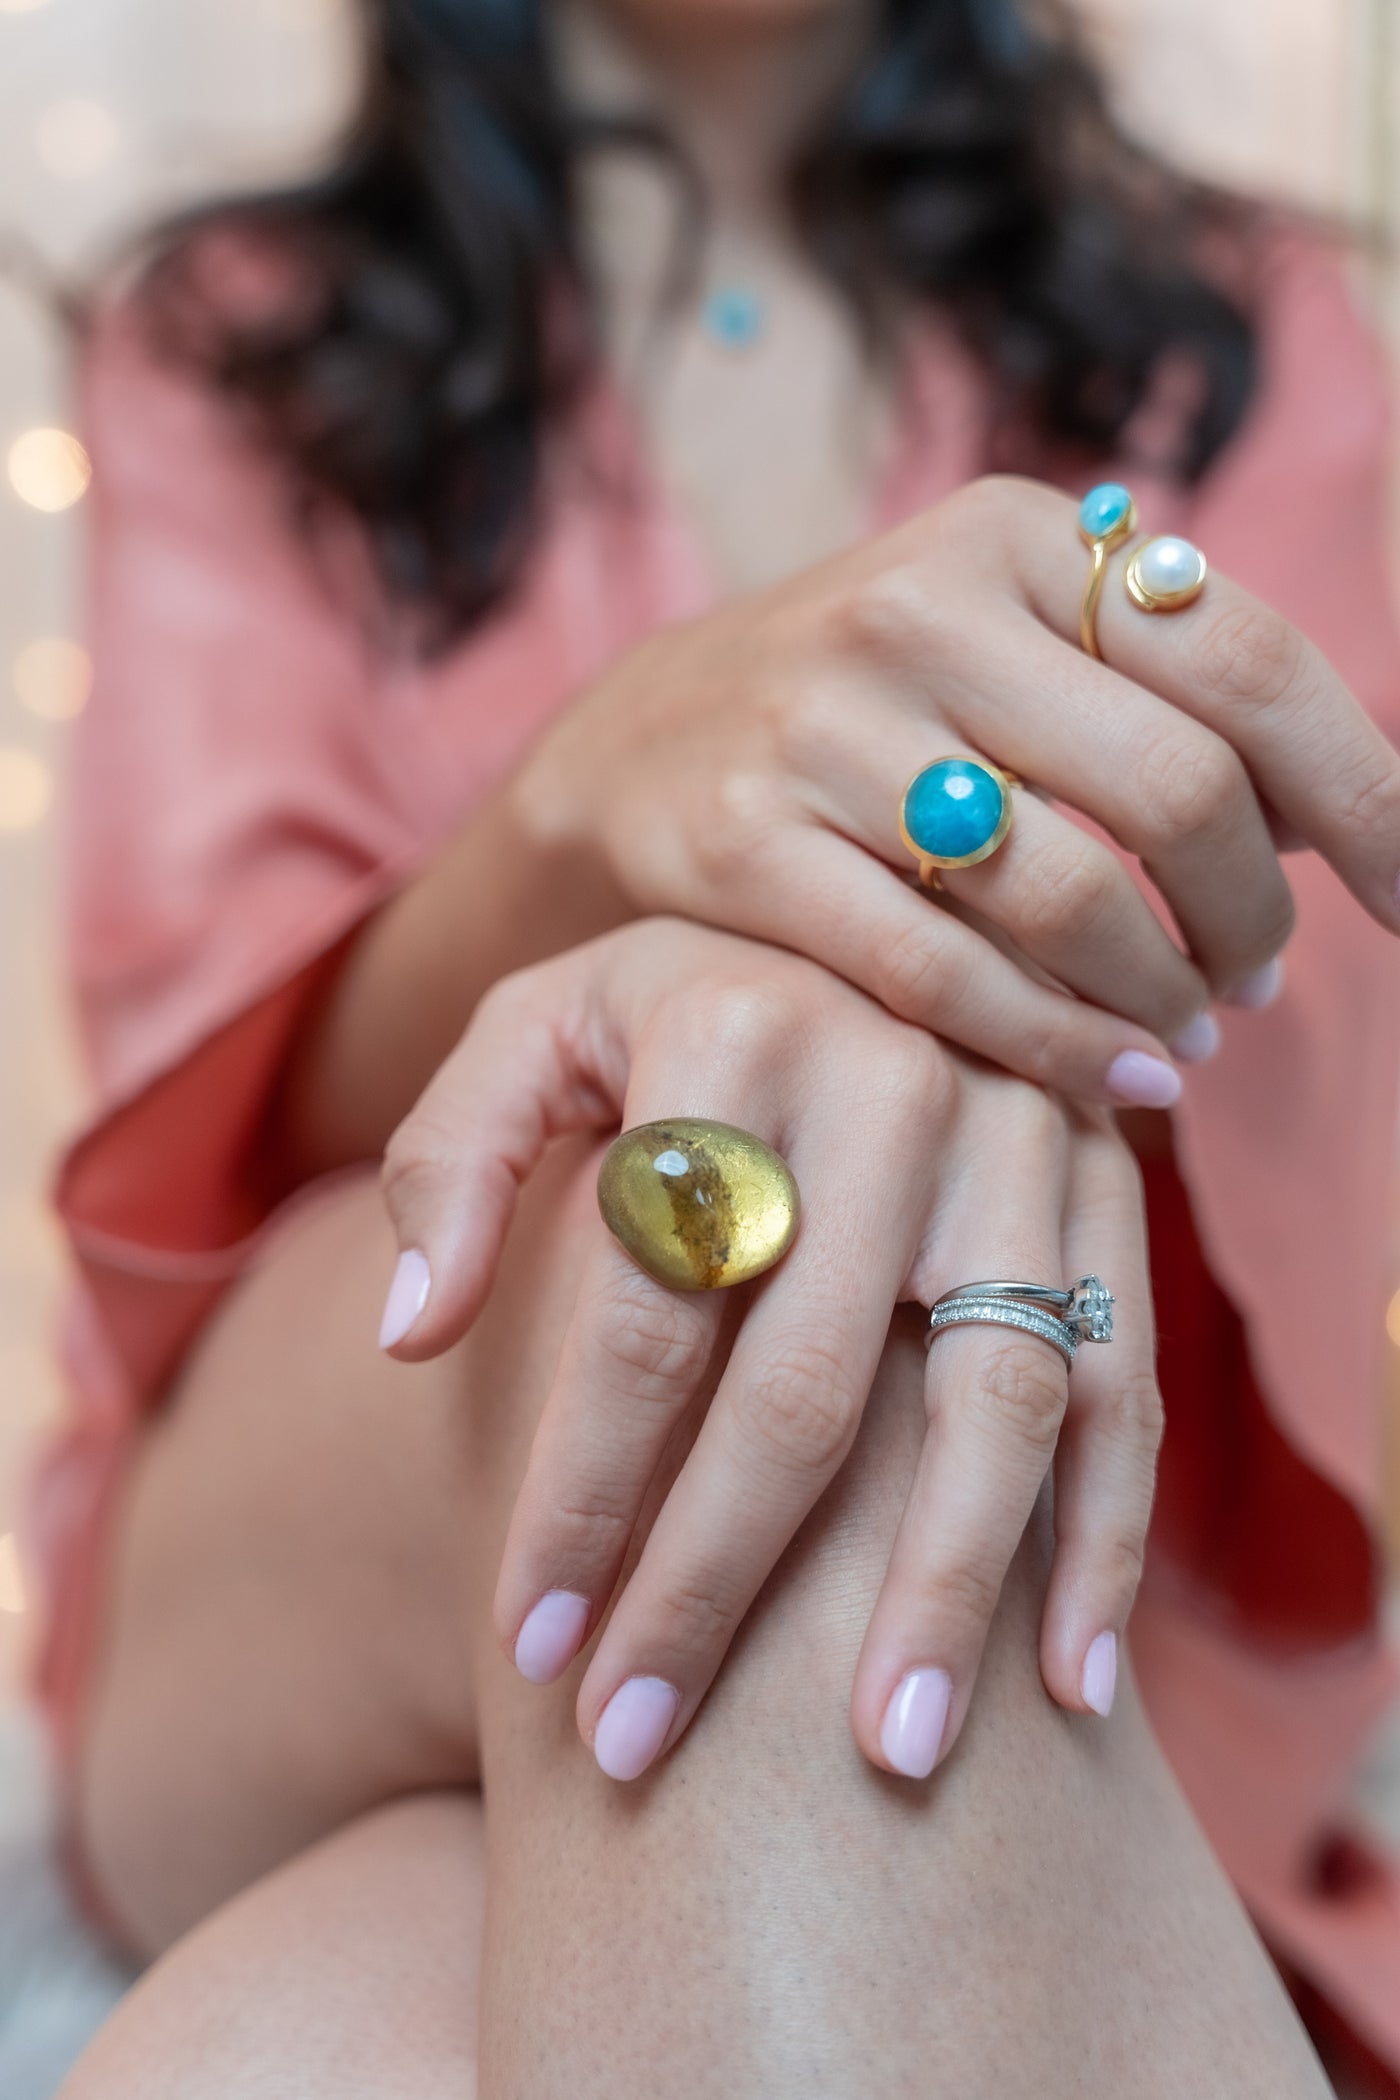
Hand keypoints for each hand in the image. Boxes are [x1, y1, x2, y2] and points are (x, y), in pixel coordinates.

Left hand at [380, 919, 1160, 1780]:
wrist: (861, 909)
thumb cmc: (666, 1008)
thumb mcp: (532, 1027)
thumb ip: (452, 1160)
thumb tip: (413, 1337)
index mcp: (728, 1030)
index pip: (640, 1310)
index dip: (579, 1493)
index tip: (527, 1646)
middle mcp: (893, 1076)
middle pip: (802, 1384)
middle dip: (712, 1584)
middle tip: (634, 1742)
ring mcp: (1021, 1137)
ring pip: (991, 1399)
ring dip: (939, 1594)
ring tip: (883, 1758)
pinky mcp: (1110, 1188)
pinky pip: (1122, 1382)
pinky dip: (1102, 1536)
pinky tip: (1061, 1685)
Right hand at [513, 476, 1399, 1103]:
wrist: (633, 747)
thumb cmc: (871, 714)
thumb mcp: (1003, 643)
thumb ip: (1155, 696)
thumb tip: (1335, 816)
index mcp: (1014, 536)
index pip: (1246, 661)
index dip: (1363, 796)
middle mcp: (918, 608)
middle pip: (1178, 785)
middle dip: (1255, 914)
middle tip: (1258, 978)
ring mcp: (819, 728)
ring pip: (1067, 894)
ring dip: (1165, 995)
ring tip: (1188, 1036)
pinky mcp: (741, 843)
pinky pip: (947, 977)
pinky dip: (1061, 1048)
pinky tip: (1118, 1078)